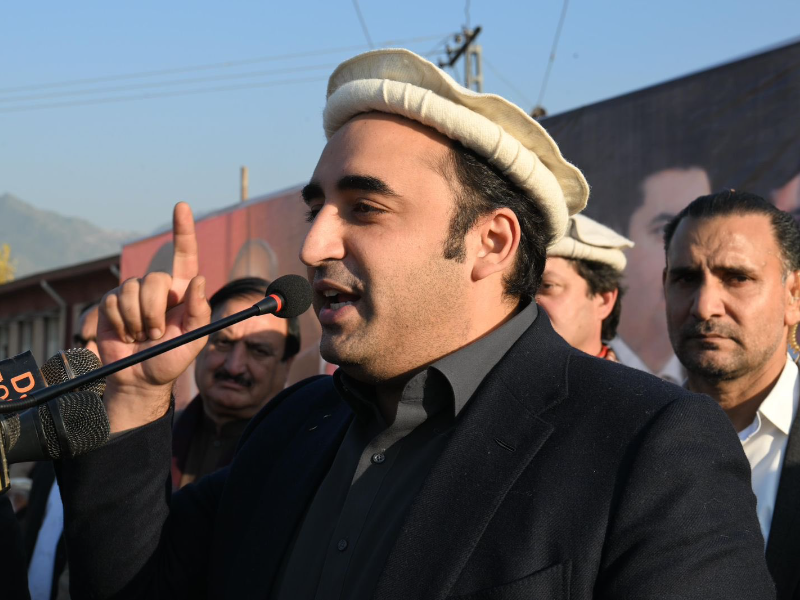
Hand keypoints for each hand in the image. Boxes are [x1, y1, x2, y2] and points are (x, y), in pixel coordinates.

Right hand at [98, 202, 210, 431]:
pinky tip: (125, 335)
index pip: (185, 255)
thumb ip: (199, 311)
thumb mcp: (194, 339)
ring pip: (132, 291)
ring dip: (137, 320)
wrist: (139, 378)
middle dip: (154, 311)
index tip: (181, 206)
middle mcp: (158, 288)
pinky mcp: (112, 303)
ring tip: (141, 336)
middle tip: (155, 334)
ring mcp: (133, 293)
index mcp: (182, 291)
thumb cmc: (170, 358)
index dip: (183, 230)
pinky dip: (121, 323)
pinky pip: (114, 302)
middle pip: (155, 280)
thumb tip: (198, 280)